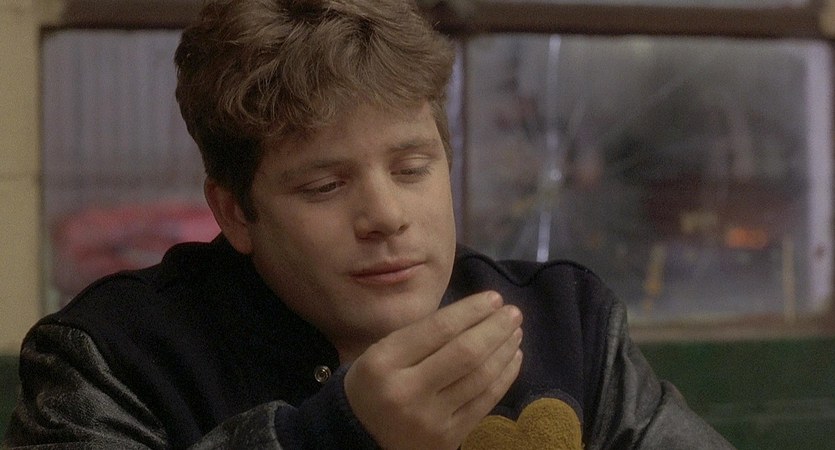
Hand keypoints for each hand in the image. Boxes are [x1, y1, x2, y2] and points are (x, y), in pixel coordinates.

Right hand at [344, 291, 523, 449]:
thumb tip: (476, 313)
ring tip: (515, 332)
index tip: (494, 298)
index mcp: (385, 362)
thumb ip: (423, 335)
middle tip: (513, 312)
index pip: (439, 329)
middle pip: (465, 353)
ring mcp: (429, 419)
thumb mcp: (383, 352)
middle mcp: (407, 392)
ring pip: (480, 377)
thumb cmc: (376, 383)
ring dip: (504, 350)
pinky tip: (513, 358)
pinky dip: (504, 377)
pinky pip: (485, 402)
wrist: (362, 436)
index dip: (472, 310)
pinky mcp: (448, 438)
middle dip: (495, 328)